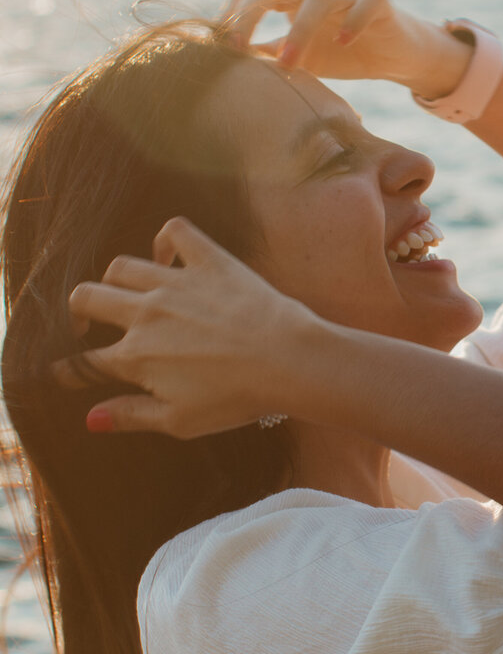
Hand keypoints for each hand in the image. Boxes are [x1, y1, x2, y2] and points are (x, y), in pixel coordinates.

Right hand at [57, 216, 314, 435]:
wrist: (287, 360)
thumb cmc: (237, 397)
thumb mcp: (179, 421)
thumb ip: (131, 417)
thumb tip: (90, 419)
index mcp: (136, 357)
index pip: (86, 362)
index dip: (70, 370)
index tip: (65, 372)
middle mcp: (146, 314)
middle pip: (87, 299)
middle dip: (78, 313)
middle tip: (87, 324)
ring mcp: (176, 283)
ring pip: (120, 266)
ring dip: (114, 279)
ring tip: (124, 291)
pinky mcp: (208, 261)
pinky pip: (174, 232)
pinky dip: (165, 238)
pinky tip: (167, 255)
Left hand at [220, 0, 470, 94]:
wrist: (395, 55)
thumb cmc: (342, 52)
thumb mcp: (298, 56)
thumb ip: (267, 54)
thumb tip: (225, 63)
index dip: (234, 15)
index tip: (220, 48)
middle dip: (252, 13)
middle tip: (238, 47)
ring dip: (300, 27)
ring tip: (289, 62)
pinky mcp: (381, 0)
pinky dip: (354, 18)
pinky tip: (343, 42)